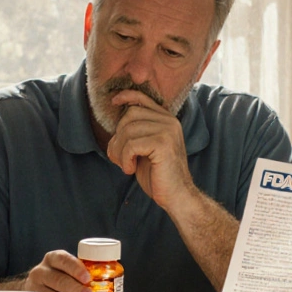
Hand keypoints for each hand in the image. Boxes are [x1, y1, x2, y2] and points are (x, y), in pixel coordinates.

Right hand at [22, 250, 93, 291]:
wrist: (37, 288)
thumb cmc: (61, 277)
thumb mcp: (68, 268)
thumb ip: (83, 273)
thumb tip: (111, 285)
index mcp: (52, 259)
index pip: (63, 260)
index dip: (75, 269)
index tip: (87, 278)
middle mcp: (41, 273)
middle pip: (58, 281)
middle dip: (76, 291)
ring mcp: (36, 291)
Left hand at [106, 89, 195, 210]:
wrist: (177, 196)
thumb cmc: (158, 174)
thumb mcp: (145, 148)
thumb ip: (137, 131)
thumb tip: (118, 117)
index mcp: (167, 120)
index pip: (143, 98)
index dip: (126, 96)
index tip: (114, 101)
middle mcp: (170, 121)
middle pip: (130, 115)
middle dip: (118, 137)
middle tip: (119, 157)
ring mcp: (168, 131)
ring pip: (128, 131)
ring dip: (119, 151)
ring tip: (126, 165)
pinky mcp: (163, 144)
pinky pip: (131, 145)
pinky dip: (124, 159)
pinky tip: (131, 169)